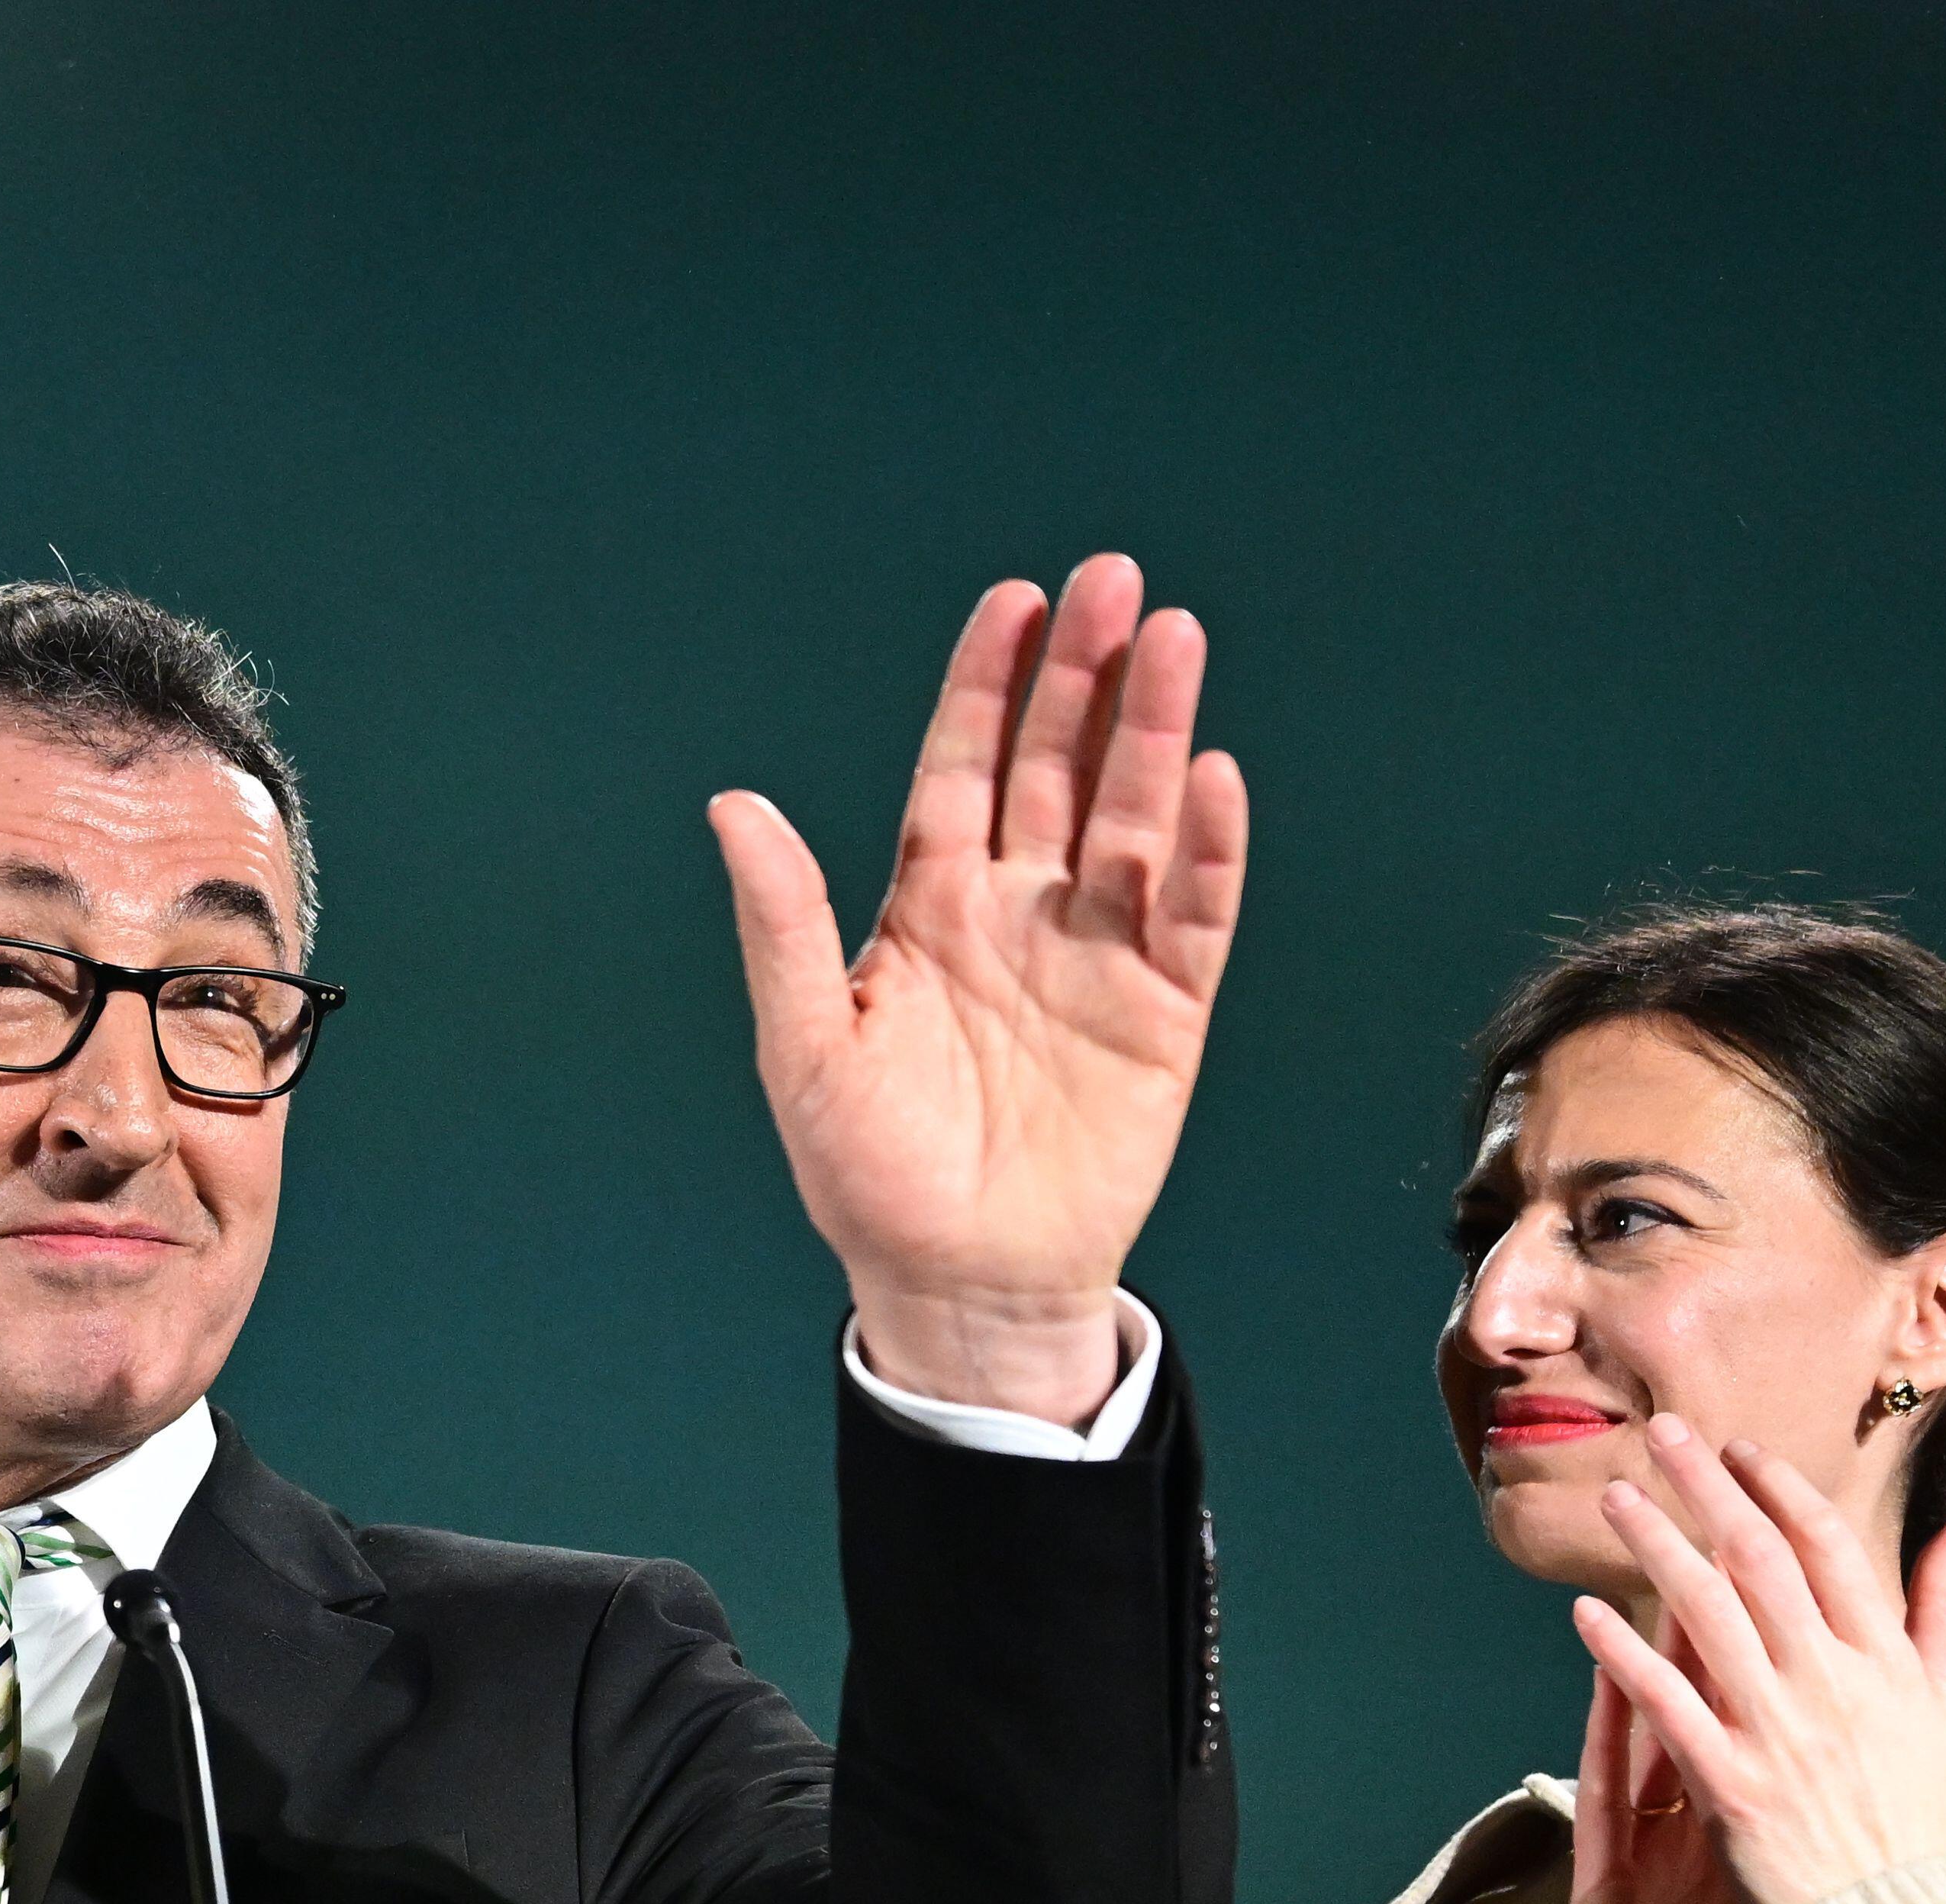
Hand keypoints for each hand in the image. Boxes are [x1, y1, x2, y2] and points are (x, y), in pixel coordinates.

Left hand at [713, 553, 1247, 1424]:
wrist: (956, 1280)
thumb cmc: (867, 1171)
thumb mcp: (805, 1042)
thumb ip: (782, 922)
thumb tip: (733, 807)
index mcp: (930, 907)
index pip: (962, 768)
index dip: (988, 686)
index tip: (1014, 603)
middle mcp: (1019, 911)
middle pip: (1059, 769)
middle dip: (1086, 676)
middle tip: (1114, 581)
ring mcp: (1096, 954)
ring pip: (1135, 818)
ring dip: (1157, 732)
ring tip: (1177, 640)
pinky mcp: (1163, 1013)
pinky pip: (1194, 915)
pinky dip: (1208, 850)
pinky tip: (1213, 779)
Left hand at [1567, 1417, 1945, 1903]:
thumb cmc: (1918, 1814)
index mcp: (1888, 1661)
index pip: (1829, 1548)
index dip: (1778, 1489)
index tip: (1736, 1448)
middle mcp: (1833, 1684)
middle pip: (1758, 1562)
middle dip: (1705, 1489)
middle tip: (1658, 1433)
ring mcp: (1779, 1732)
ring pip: (1705, 1616)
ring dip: (1655, 1547)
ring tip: (1615, 1496)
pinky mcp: (1730, 1785)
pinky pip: (1666, 1703)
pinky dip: (1622, 1653)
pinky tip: (1582, 1611)